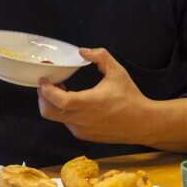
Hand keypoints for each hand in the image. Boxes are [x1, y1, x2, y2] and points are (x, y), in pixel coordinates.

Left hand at [36, 48, 153, 144]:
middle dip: (43, 97)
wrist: (143, 123)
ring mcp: (81, 130)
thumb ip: (100, 57)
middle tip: (47, 85)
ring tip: (62, 91)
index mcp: (87, 103)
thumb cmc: (130, 97)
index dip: (46, 90)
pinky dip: (64, 113)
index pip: (57, 100)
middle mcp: (81, 119)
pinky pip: (67, 123)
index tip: (43, 79)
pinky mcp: (84, 136)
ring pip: (56, 118)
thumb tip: (82, 51)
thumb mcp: (117, 72)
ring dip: (54, 105)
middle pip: (48, 112)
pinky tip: (74, 103)